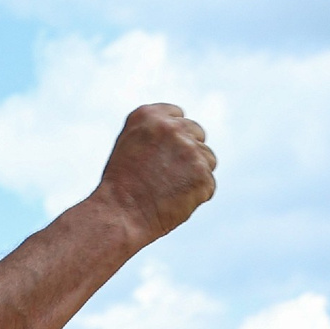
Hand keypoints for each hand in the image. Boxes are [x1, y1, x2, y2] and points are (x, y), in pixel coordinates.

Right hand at [90, 104, 217, 244]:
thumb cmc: (121, 186)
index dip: (174, 137)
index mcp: (150, 115)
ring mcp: (190, 149)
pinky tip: (174, 202)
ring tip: (169, 191)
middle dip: (189, 153)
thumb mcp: (130, 145)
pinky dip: (196, 196)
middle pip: (197, 134)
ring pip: (208, 159)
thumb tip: (184, 135)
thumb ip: (155, 133)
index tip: (163, 155)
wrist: (121, 213)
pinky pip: (209, 185)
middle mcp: (172, 127)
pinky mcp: (202, 174)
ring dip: (195, 174)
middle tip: (168, 176)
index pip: (178, 115)